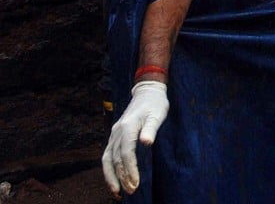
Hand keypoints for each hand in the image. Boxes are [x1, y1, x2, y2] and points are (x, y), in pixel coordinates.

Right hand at [102, 80, 168, 195]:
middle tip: (131, 191)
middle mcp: (117, 132)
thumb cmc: (155, 104)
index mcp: (127, 127)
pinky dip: (110, 169)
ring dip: (111, 176)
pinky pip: (108, 155)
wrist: (147, 92)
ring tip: (118, 192)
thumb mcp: (157, 114)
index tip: (136, 183)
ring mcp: (114, 134)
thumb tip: (147, 143)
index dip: (130, 169)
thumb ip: (151, 129)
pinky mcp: (115, 136)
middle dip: (122, 177)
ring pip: (108, 159)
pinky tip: (115, 179)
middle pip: (116, 159)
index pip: (126, 153)